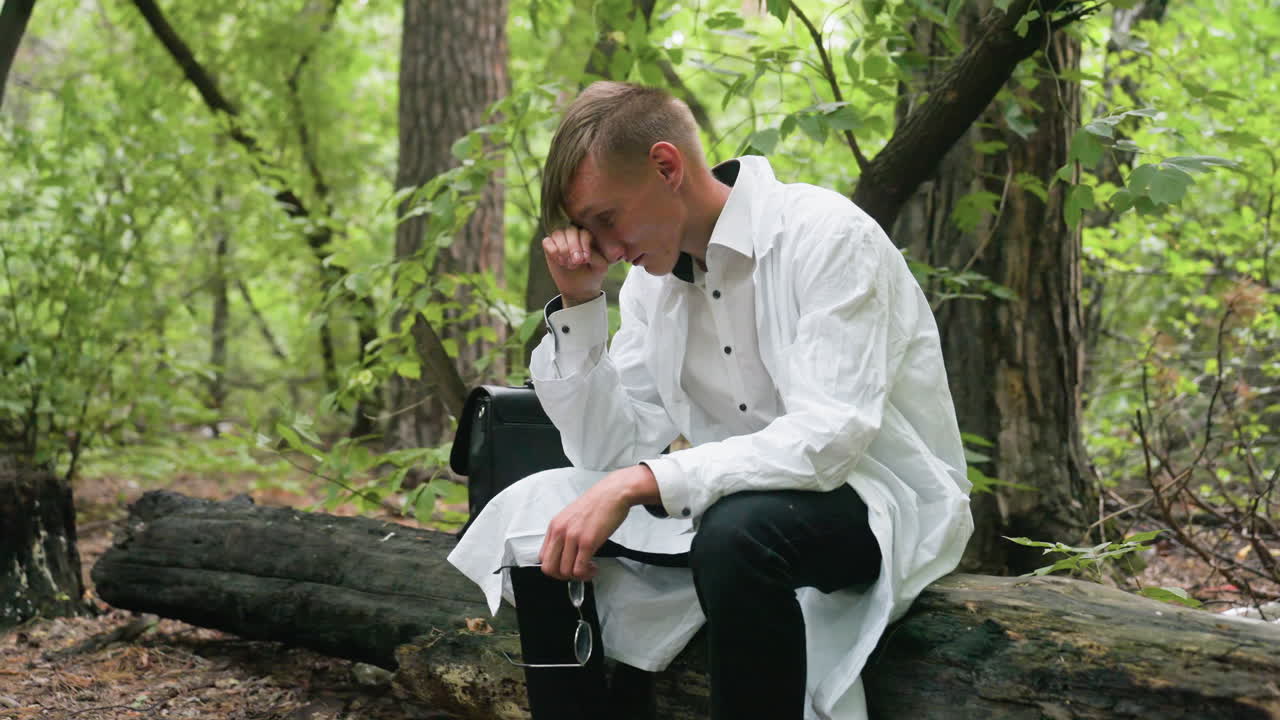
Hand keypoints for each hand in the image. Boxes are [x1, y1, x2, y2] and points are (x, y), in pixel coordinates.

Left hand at [539, 465, 658, 580]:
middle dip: (563, 577)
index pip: (543, 557)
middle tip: (576, 573)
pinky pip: (580, 568)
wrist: (613, 493)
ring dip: (578, 576)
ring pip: (565, 571)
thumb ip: (565, 533)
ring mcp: (573, 537)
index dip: (555, 568)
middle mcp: (560, 532)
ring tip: (589, 569)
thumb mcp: (572, 517)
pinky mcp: (587, 542)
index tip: (567, 567)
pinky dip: (587, 574)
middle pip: (549, 568)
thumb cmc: (597, 504)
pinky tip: (594, 567)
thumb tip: (565, 553)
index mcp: (554, 526)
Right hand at [543, 226, 609, 306]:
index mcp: (587, 237)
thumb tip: (582, 251)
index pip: (583, 233)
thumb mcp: (600, 267)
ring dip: (562, 249)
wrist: (578, 288)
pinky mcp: (549, 247)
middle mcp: (573, 236)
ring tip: (567, 263)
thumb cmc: (592, 274)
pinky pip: (546, 241)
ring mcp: (560, 240)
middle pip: (570, 231)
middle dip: (573, 247)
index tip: (585, 260)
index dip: (583, 245)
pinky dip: (552, 251)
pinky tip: (559, 261)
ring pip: (558, 234)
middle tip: (575, 262)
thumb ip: (595, 256)